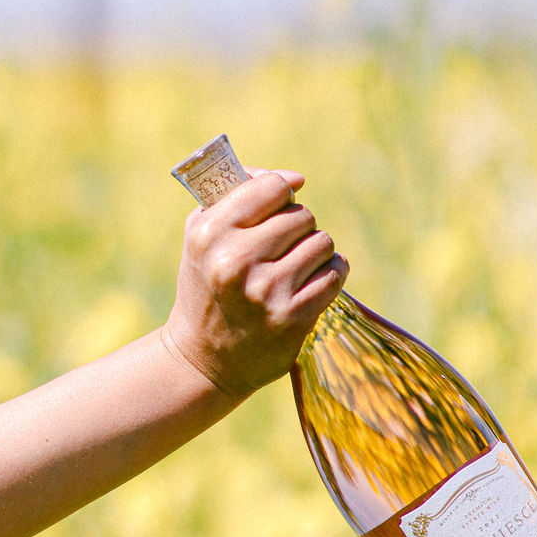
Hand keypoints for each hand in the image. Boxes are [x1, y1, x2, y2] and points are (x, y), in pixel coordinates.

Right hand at [162, 169, 347, 396]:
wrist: (203, 359)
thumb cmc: (206, 287)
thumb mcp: (202, 238)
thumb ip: (236, 197)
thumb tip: (290, 178)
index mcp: (210, 234)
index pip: (270, 187)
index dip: (283, 189)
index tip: (286, 195)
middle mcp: (237, 261)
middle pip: (301, 216)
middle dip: (298, 226)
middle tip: (283, 244)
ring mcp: (267, 291)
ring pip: (322, 242)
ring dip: (315, 251)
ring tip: (296, 265)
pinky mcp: (293, 316)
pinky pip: (334, 273)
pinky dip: (330, 273)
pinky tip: (312, 281)